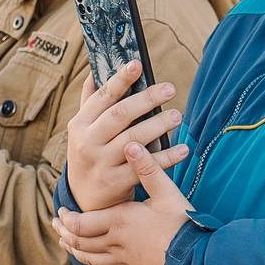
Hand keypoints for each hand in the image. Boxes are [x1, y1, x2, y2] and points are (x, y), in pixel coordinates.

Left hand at [53, 141, 192, 264]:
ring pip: (93, 261)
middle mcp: (116, 244)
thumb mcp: (166, 192)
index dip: (68, 219)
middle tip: (57, 228)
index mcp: (119, 221)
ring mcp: (125, 263)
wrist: (195, 260)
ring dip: (77, 253)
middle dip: (66, 235)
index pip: (81, 223)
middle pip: (81, 243)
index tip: (61, 212)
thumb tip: (131, 145)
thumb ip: (148, 168)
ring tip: (68, 246)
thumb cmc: (181, 225)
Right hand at [66, 63, 181, 211]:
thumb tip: (96, 69)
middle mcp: (87, 142)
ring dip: (158, 125)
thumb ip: (90, 100)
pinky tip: (184, 149)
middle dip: (146, 99)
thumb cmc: (90, 154)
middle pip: (120, 115)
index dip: (120, 79)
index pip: (102, 97)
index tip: (137, 64)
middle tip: (170, 89)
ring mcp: (100, 163)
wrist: (83, 200)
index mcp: (80, 124)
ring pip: (134, 139)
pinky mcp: (115, 183)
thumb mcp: (82, 129)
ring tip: (178, 115)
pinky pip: (145, 167)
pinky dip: (167, 158)